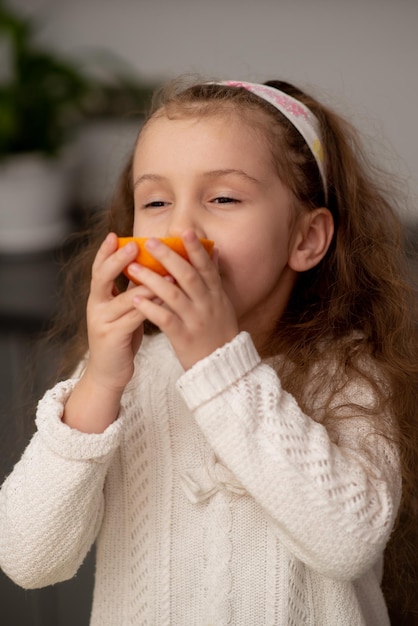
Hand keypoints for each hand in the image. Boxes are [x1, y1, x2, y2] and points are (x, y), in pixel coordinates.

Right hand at [84, 232, 152, 390]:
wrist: (109, 372)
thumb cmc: (121, 337)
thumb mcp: (122, 310)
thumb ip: (129, 290)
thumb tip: (148, 266)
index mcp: (98, 297)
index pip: (98, 269)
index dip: (104, 252)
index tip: (114, 235)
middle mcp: (96, 306)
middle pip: (102, 277)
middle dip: (118, 260)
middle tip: (134, 245)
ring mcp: (102, 322)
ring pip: (124, 298)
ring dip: (145, 283)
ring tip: (164, 270)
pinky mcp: (112, 337)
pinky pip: (134, 318)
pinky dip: (150, 306)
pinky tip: (165, 299)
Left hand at [129, 229, 238, 369]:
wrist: (222, 367)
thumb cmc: (218, 331)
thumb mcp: (222, 302)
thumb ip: (214, 277)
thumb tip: (213, 250)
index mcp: (216, 294)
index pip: (206, 266)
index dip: (196, 249)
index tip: (184, 230)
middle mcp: (207, 304)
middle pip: (187, 276)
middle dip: (168, 257)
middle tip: (149, 242)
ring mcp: (195, 320)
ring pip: (173, 295)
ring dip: (152, 280)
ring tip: (133, 268)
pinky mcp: (183, 337)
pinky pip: (165, 320)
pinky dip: (149, 308)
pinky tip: (134, 299)